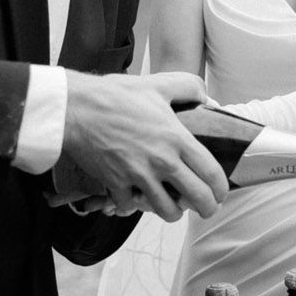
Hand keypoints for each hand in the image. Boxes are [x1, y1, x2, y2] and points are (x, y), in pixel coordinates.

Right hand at [59, 70, 227, 221]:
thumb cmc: (115, 95)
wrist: (75, 108)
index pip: (210, 172)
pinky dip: (133, 206)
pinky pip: (130, 206)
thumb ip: (188, 88)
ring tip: (172, 207)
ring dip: (172, 212)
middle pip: (196, 197)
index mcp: (176, 138)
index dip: (220, 188)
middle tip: (205, 210)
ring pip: (166, 209)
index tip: (220, 193)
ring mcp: (138, 174)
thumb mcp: (158, 84)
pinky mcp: (115, 183)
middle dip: (206, 208)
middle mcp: (162, 160)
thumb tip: (208, 100)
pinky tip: (134, 198)